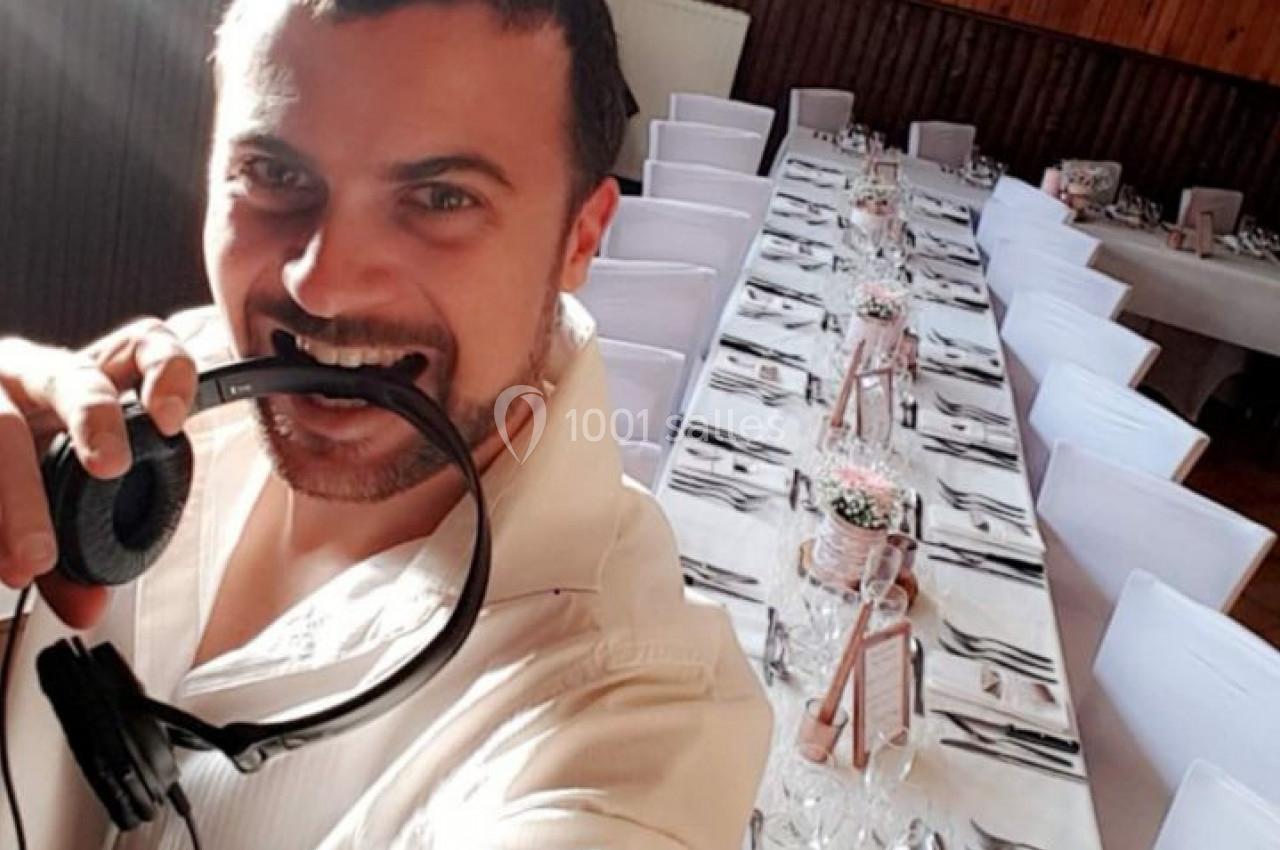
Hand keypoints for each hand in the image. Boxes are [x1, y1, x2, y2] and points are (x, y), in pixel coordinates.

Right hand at [0, 318, 196, 627]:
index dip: (168, 371)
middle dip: (95, 417)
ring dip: (19, 495)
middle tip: (110, 468)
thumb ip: (76, 549)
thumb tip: (87, 607)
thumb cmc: (13, 462)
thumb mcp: (50, 491)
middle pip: (73, 375)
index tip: (172, 420)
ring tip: (31, 559)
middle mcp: (30, 375)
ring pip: (0, 424)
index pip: (142, 346)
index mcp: (83, 384)